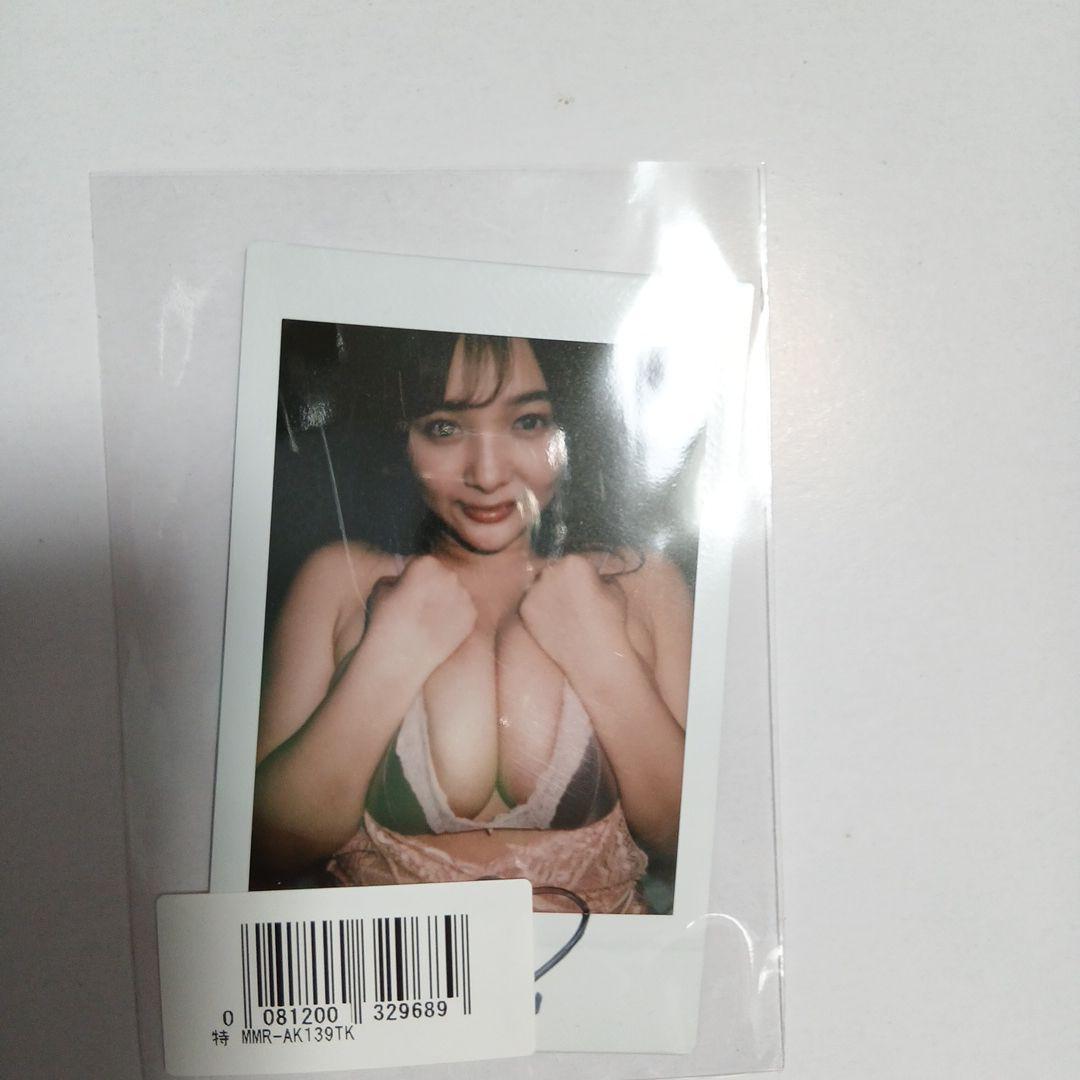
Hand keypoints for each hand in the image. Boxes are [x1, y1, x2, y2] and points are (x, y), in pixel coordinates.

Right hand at [362, 556, 476, 678]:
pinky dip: (454, 619)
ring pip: (454, 593)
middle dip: (433, 589)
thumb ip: (398, 576)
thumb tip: (406, 579)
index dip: (413, 579)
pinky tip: (438, 631)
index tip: (407, 593)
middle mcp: (449, 575)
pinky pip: (463, 611)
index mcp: (425, 563)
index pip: (423, 564)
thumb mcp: (380, 588)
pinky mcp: (472, 616)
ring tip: (426, 623)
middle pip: (442, 577)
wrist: (398, 659)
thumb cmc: (384, 622)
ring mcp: (463, 595)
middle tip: (418, 610)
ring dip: (445, 603)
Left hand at [518, 554, 630, 677]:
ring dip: (550, 594)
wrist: (593, 655)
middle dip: (564, 581)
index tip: (590, 586)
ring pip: (542, 586)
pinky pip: (532, 603)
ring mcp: (534, 590)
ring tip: (566, 614)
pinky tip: (555, 623)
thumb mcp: (615, 589)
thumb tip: (594, 576)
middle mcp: (550, 571)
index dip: (585, 574)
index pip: (577, 561)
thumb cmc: (609, 622)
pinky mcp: (525, 609)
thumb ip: (600, 576)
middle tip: (575, 600)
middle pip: (556, 570)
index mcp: (575, 562)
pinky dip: (541, 610)